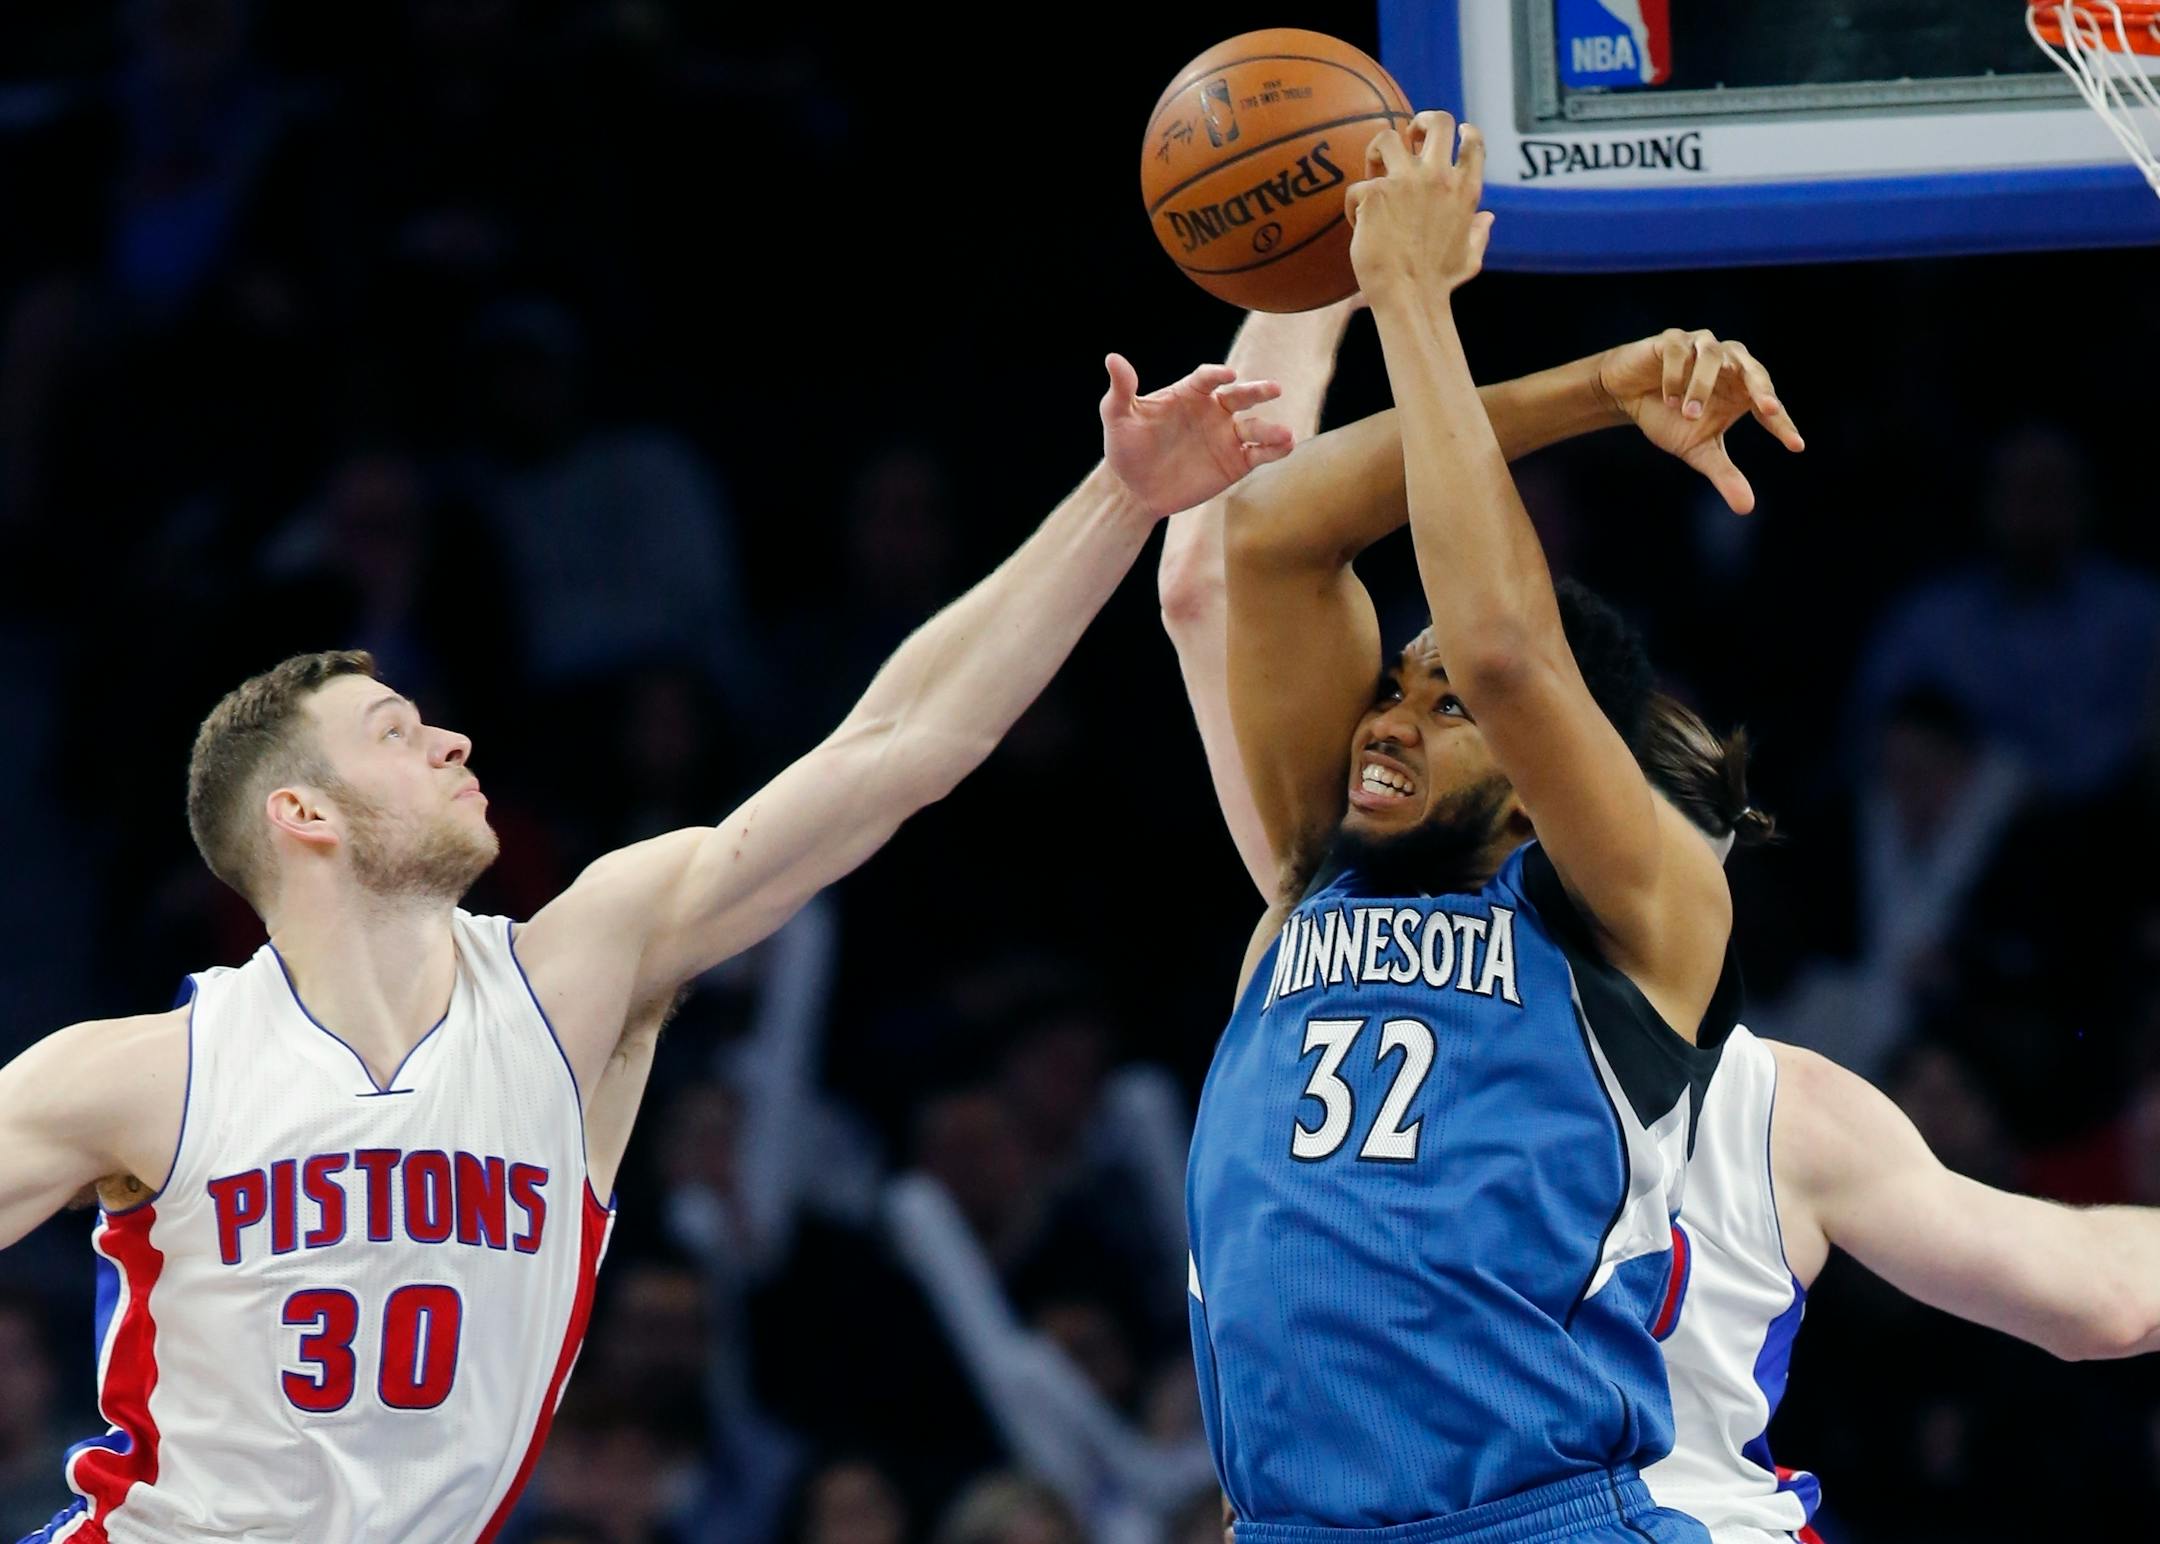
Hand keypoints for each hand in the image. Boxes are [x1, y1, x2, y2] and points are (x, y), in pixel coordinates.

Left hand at [1101, 356, 1291, 517]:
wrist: (1134, 489)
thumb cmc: (1125, 448)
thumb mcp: (1117, 417)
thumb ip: (1121, 389)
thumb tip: (1113, 358)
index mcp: (1189, 393)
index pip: (1207, 378)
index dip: (1216, 375)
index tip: (1226, 376)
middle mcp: (1213, 411)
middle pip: (1241, 396)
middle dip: (1258, 391)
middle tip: (1274, 389)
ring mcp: (1226, 436)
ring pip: (1255, 427)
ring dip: (1271, 430)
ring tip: (1285, 434)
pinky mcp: (1235, 463)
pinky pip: (1260, 453)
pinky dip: (1275, 450)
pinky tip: (1287, 447)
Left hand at [1345, 111, 1494, 304]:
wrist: (1410, 297)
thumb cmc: (1439, 284)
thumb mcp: (1469, 256)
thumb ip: (1479, 233)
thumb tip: (1489, 219)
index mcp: (1465, 191)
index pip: (1473, 142)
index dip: (1463, 130)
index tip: (1455, 130)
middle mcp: (1439, 178)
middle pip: (1437, 122)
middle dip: (1421, 121)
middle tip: (1409, 136)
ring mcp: (1407, 182)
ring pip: (1387, 137)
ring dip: (1377, 151)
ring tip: (1374, 173)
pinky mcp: (1376, 193)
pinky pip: (1358, 186)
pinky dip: (1354, 204)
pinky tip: (1357, 223)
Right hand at [1595, 328, 1805, 513]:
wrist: (1626, 394)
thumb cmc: (1668, 418)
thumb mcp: (1697, 449)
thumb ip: (1724, 473)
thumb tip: (1747, 508)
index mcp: (1742, 388)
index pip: (1769, 406)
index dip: (1783, 425)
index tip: (1795, 446)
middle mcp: (1729, 362)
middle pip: (1753, 368)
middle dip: (1762, 388)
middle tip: (1768, 410)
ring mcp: (1701, 346)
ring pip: (1714, 356)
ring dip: (1703, 386)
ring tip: (1688, 413)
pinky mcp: (1672, 340)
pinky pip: (1680, 351)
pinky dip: (1677, 375)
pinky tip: (1669, 398)